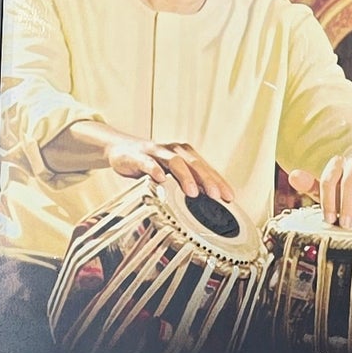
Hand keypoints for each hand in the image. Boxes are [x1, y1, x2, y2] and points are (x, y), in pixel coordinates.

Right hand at [101, 133, 240, 210]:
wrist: (122, 150)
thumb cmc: (151, 166)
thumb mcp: (172, 175)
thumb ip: (188, 184)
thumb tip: (208, 202)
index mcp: (186, 156)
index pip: (206, 169)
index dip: (219, 182)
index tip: (229, 198)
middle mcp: (175, 151)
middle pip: (194, 164)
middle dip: (207, 180)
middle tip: (216, 196)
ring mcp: (157, 153)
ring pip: (175, 162)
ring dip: (185, 177)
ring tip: (192, 193)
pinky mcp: (140, 157)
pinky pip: (149, 163)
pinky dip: (155, 170)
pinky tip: (161, 180)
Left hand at [303, 153, 351, 229]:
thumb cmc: (344, 198)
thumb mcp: (326, 194)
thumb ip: (310, 185)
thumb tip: (293, 175)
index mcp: (337, 167)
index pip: (329, 179)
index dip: (329, 200)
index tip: (330, 219)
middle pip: (349, 179)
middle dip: (347, 203)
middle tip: (347, 223)